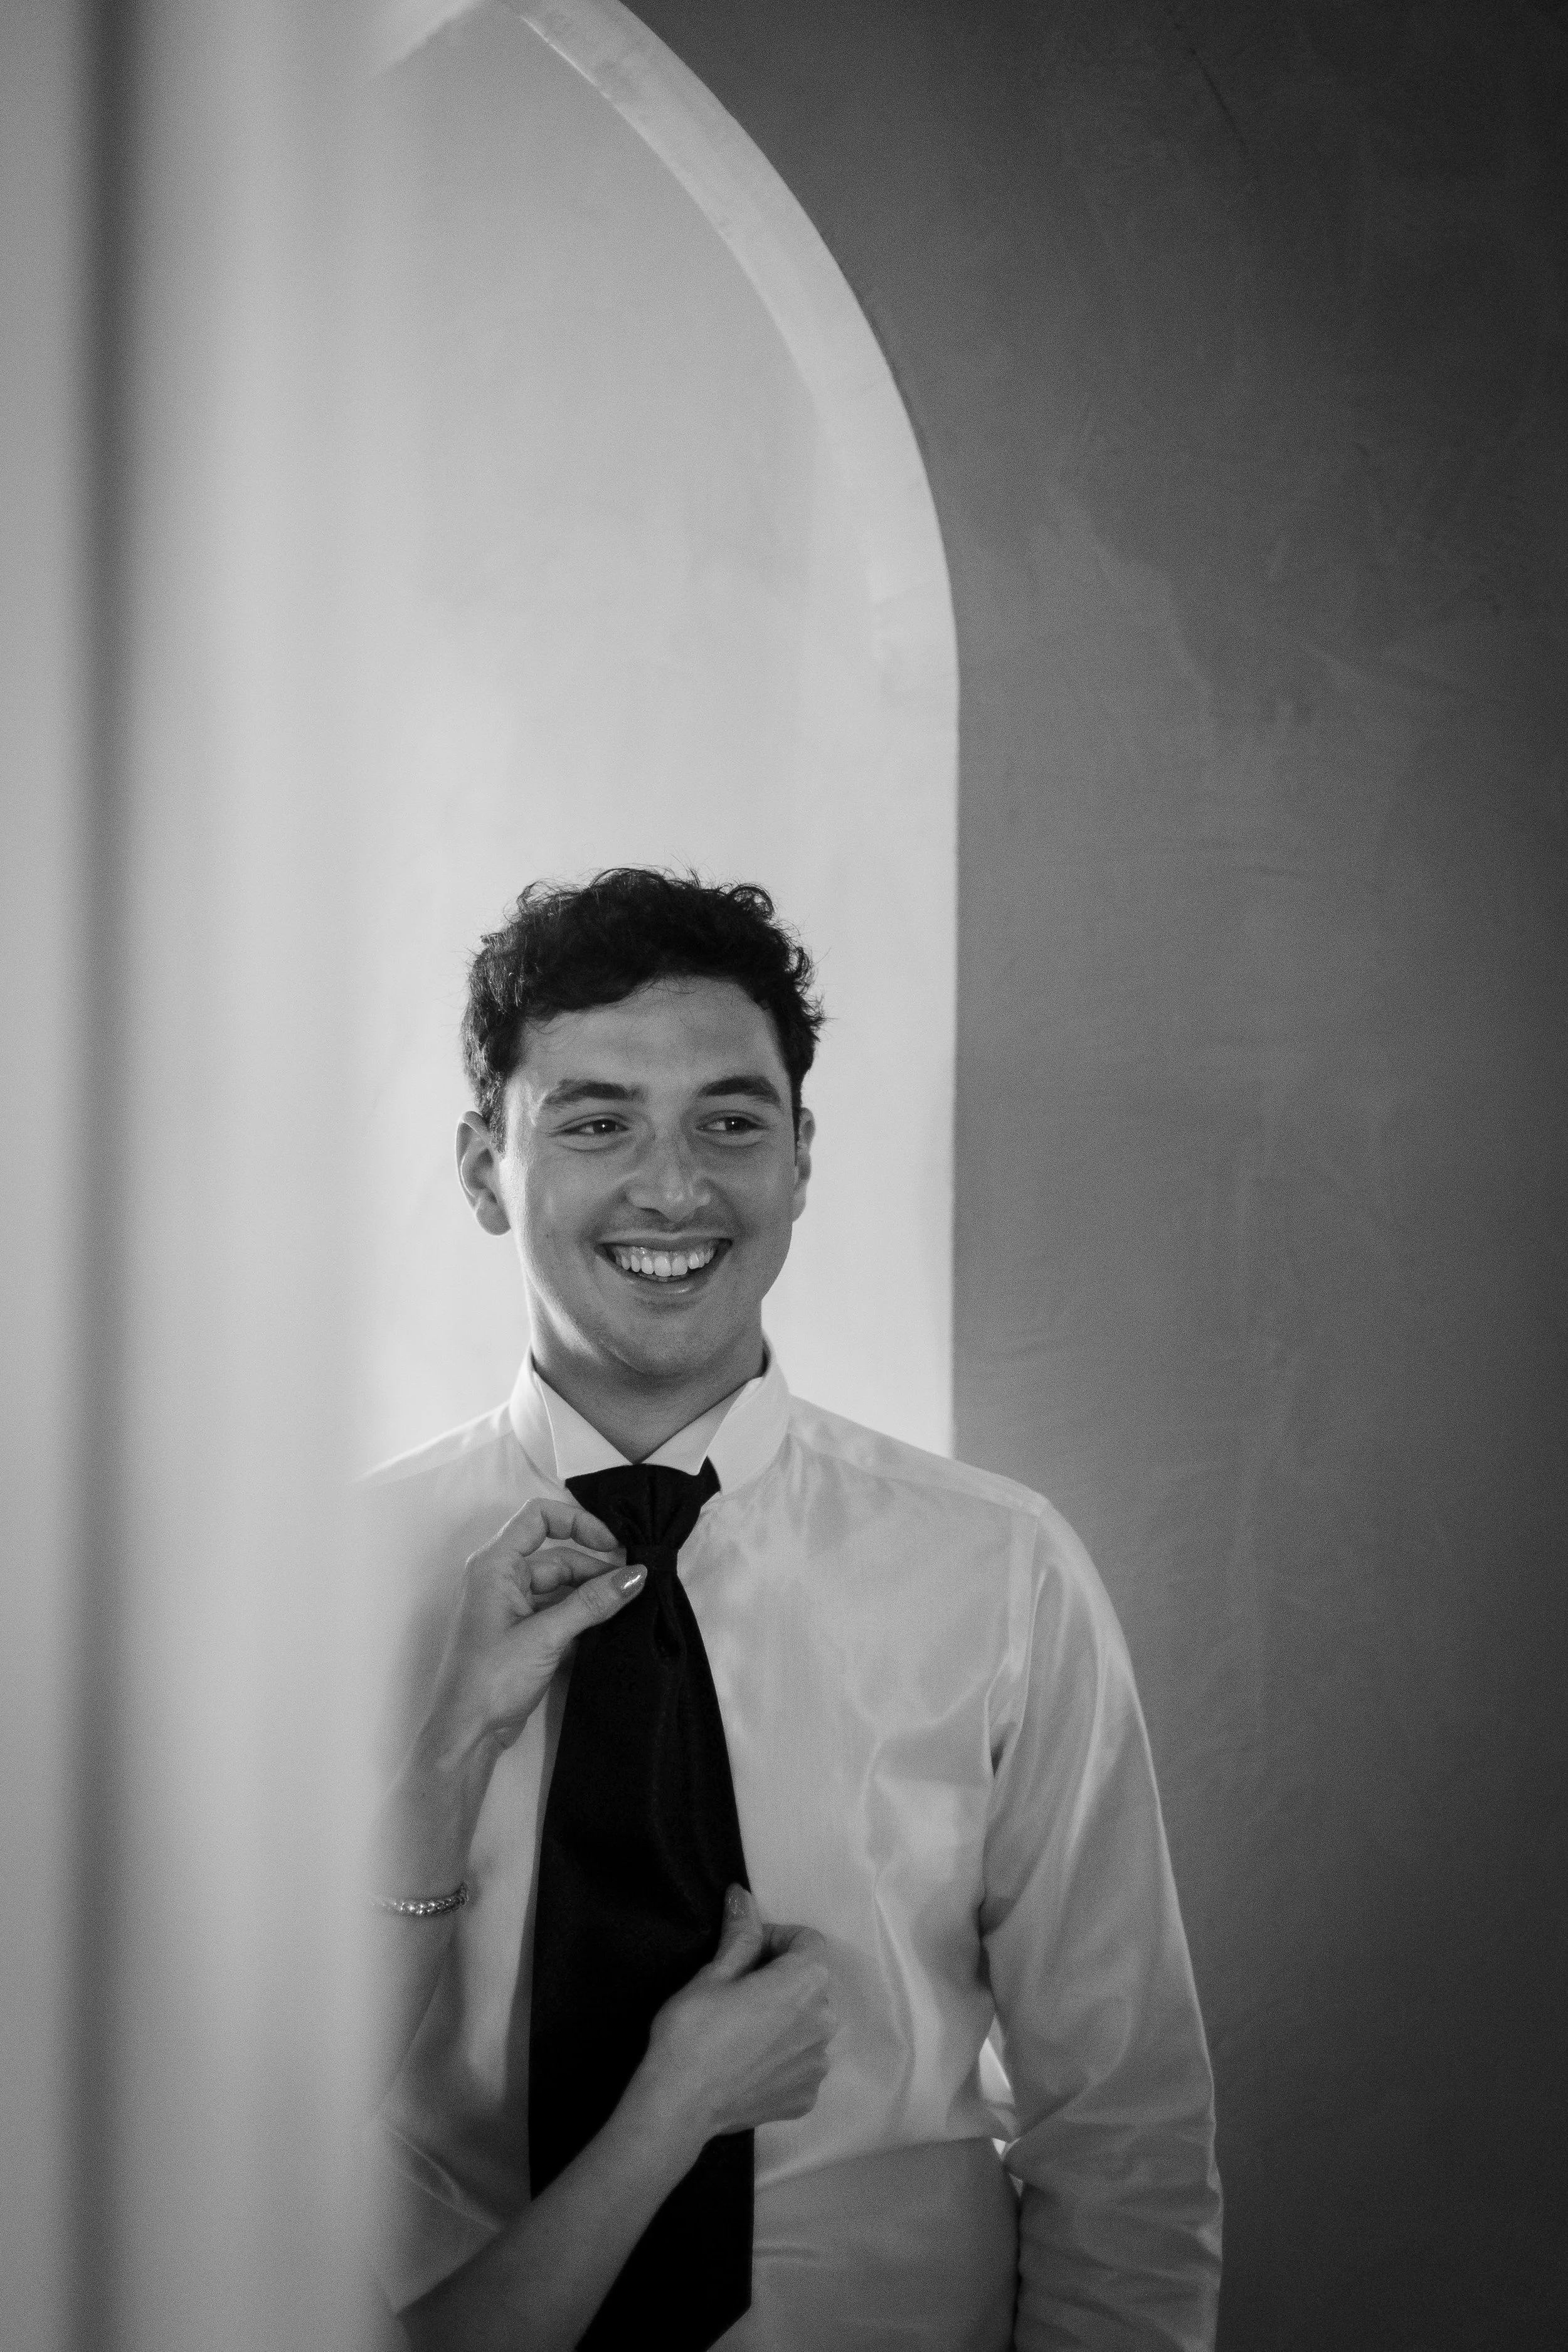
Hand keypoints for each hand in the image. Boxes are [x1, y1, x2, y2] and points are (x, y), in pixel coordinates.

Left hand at [422, 1498, 642, 1760]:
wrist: (466, 1734)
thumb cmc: (492, 1678)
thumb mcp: (546, 1636)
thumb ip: (592, 1603)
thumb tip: (636, 1575)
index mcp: (494, 1565)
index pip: (539, 1517)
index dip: (579, 1522)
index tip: (614, 1545)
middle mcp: (500, 1578)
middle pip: (557, 1556)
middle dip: (595, 1568)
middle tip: (635, 1587)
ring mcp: (510, 1607)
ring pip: (561, 1586)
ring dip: (592, 1595)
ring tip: (628, 1607)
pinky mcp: (521, 1633)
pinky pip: (557, 1611)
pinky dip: (582, 1616)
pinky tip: (609, 1627)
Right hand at [636, 1887, 836, 2154]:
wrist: (679, 2106)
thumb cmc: (693, 2031)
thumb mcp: (713, 1974)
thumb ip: (740, 1935)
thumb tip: (743, 1896)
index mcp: (806, 1983)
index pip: (808, 1941)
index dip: (776, 1939)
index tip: (745, 1954)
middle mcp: (825, 2022)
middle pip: (811, 1983)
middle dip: (781, 1979)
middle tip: (738, 1992)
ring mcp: (818, 2065)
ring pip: (808, 2024)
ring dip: (785, 2019)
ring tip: (742, 2031)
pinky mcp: (807, 2097)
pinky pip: (801, 2062)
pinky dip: (782, 2057)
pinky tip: (748, 2064)